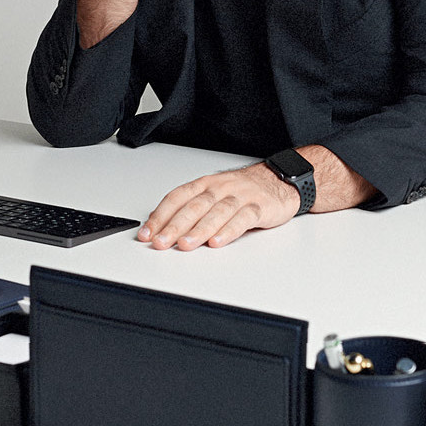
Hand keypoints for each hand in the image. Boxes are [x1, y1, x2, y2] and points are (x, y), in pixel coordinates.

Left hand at [137, 163, 299, 250]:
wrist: (278, 180)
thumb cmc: (242, 191)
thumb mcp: (214, 194)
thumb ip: (192, 209)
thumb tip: (162, 228)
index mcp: (205, 184)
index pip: (177, 198)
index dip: (160, 215)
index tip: (147, 233)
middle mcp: (219, 188)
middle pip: (194, 206)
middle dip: (175, 226)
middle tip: (161, 242)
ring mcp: (239, 197)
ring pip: (216, 212)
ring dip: (199, 230)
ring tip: (185, 245)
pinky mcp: (258, 207)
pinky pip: (241, 219)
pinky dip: (228, 231)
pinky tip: (217, 242)